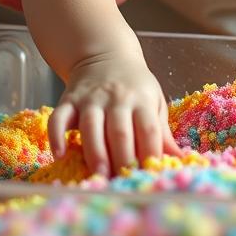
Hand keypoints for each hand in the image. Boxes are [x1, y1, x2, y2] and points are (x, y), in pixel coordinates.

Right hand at [48, 48, 180, 175]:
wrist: (105, 54)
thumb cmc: (135, 85)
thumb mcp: (154, 101)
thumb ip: (161, 131)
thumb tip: (179, 158)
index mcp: (142, 100)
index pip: (148, 128)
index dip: (149, 151)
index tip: (149, 173)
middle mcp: (117, 98)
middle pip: (120, 131)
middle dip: (122, 158)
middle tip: (121, 182)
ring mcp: (91, 98)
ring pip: (92, 126)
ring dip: (95, 152)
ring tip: (98, 175)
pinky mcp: (69, 100)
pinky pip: (59, 118)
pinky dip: (57, 136)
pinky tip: (59, 154)